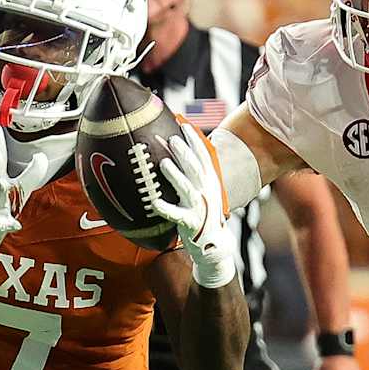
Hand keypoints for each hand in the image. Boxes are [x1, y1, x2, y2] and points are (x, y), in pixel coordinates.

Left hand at [156, 129, 236, 287]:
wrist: (215, 245)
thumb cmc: (204, 214)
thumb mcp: (205, 191)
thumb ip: (195, 173)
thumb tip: (178, 151)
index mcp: (210, 181)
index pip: (203, 156)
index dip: (194, 140)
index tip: (183, 124)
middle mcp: (206, 191)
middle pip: (195, 168)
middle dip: (184, 152)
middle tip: (171, 139)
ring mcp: (199, 207)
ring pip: (186, 188)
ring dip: (175, 175)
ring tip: (163, 164)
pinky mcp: (191, 223)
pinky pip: (176, 215)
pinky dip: (165, 208)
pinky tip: (154, 203)